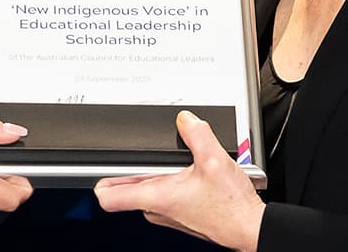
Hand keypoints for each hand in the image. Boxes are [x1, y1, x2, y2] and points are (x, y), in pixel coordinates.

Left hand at [93, 111, 263, 251]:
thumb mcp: (215, 160)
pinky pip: (162, 195)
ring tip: (173, 161)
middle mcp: (156, 209)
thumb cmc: (231, 207)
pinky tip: (187, 173)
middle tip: (144, 152)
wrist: (248, 228)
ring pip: (146, 190)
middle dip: (133, 167)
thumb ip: (196, 134)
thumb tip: (185, 119)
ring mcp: (166, 214)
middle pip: (127, 187)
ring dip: (154, 174)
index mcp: (157, 197)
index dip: (100, 179)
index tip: (99, 166)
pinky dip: (169, 182)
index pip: (109, 197)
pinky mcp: (177, 215)